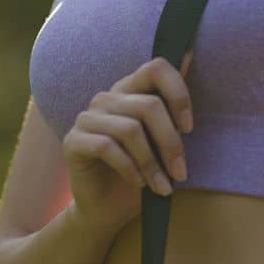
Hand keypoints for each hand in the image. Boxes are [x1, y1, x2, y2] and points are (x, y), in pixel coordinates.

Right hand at [62, 51, 193, 233]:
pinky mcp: (73, 141)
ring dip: (152, 163)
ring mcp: (87, 118)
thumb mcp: (163, 138)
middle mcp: (107, 97)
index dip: (178, 94)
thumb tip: (190, 53)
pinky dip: (130, 169)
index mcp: (129, 90)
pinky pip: (107, 147)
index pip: (156, 67)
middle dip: (170, 143)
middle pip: (149, 106)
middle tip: (181, 173)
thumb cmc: (142, 173)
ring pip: (130, 129)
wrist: (108, 210)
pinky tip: (140, 185)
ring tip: (163, 187)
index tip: (189, 128)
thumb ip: (171, 101)